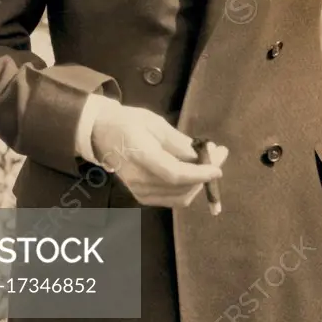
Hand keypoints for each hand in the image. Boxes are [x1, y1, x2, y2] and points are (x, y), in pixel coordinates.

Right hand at [91, 106, 227, 208]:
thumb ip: (179, 141)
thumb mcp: (156, 123)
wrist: (102, 134)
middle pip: (181, 187)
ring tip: (209, 160)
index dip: (199, 173)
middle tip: (219, 153)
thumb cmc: (129, 122)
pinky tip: (193, 171)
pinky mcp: (142, 197)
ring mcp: (139, 192)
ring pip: (180, 197)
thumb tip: (202, 154)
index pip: (175, 174)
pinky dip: (188, 188)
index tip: (218, 168)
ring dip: (199, 181)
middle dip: (205, 174)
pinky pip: (173, 199)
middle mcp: (139, 180)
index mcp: (141, 156)